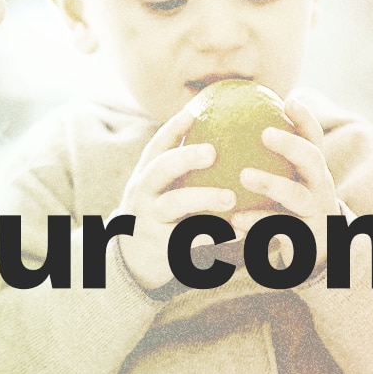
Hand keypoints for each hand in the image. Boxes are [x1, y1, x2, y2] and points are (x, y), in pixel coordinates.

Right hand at [115, 105, 236, 290]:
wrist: (132, 262)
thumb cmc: (159, 216)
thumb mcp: (160, 191)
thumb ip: (181, 169)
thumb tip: (221, 136)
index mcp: (146, 176)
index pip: (157, 145)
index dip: (173, 127)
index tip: (194, 111)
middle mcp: (144, 194)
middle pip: (161, 169)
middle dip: (185, 157)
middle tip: (212, 151)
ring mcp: (151, 220)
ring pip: (174, 204)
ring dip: (203, 197)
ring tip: (230, 197)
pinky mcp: (163, 246)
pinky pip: (190, 239)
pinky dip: (216, 236)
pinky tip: (240, 233)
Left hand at [234, 98, 339, 271]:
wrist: (316, 252)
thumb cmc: (291, 208)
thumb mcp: (290, 182)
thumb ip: (271, 159)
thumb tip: (234, 121)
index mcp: (314, 169)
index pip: (314, 137)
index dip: (305, 119)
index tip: (289, 101)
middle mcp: (319, 187)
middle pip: (312, 159)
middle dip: (291, 144)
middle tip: (265, 133)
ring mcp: (313, 213)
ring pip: (296, 195)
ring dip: (271, 183)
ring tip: (244, 175)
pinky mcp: (303, 238)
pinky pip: (278, 228)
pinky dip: (257, 222)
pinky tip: (234, 218)